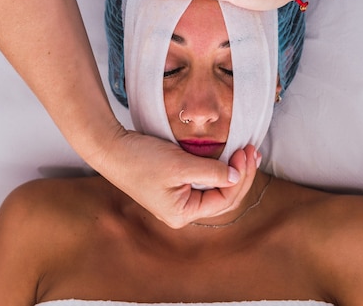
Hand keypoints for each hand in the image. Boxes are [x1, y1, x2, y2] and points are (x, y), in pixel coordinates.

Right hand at [99, 127, 259, 228]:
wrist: (110, 148)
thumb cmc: (139, 159)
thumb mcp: (179, 164)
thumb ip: (210, 172)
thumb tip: (235, 177)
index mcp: (182, 214)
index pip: (224, 199)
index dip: (239, 176)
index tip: (245, 152)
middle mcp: (181, 211)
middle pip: (222, 197)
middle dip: (241, 174)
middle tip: (252, 150)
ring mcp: (178, 199)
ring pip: (215, 189)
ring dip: (232, 171)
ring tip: (247, 152)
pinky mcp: (174, 185)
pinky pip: (204, 180)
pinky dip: (218, 168)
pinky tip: (229, 156)